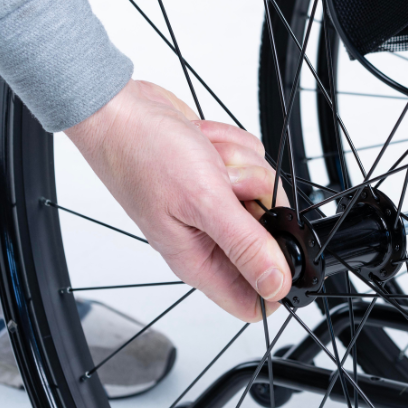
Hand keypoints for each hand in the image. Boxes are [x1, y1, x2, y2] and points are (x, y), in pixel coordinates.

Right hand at [65, 79, 291, 321]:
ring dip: (242, 167)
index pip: (252, 301)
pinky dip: (234, 148)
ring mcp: (216, 205)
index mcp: (199, 259)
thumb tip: (276, 287)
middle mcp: (209, 237)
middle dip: (258, 200)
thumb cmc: (144, 154)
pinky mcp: (221, 177)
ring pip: (266, 192)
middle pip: (271, 236)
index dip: (277, 283)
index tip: (285, 250)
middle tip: (226, 185)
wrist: (122, 106)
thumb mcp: (203, 203)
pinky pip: (255, 166)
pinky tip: (206, 146)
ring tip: (207, 161)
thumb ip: (245, 246)